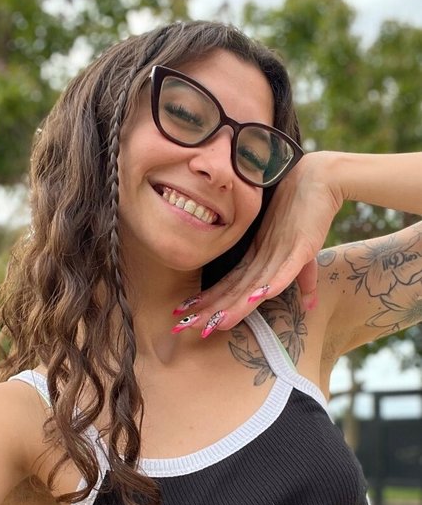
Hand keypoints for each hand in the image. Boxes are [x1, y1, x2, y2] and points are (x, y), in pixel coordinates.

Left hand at [172, 152, 343, 335]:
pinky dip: (273, 282)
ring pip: (254, 283)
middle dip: (211, 309)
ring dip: (235, 304)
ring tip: (215, 321)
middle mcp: (263, 256)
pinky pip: (287, 268)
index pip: (230, 285)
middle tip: (183, 326)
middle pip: (234, 289)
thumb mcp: (303, 251)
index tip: (188, 318)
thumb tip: (309, 305)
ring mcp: (281, 252)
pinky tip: (258, 297)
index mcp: (258, 256)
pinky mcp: (302, 246)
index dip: (211, 302)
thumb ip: (303, 277)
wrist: (321, 178)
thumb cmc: (305, 211)